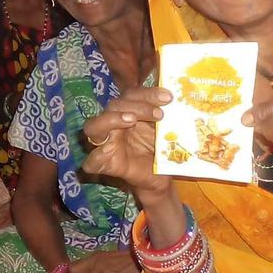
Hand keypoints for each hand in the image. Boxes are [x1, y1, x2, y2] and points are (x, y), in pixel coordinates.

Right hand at [82, 87, 174, 206]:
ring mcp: (106, 144)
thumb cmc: (160, 150)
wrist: (161, 178)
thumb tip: (180, 97)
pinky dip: (97, 156)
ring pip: (93, 126)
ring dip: (111, 119)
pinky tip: (108, 151)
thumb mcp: (166, 131)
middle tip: (159, 115)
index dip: (148, 93)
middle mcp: (114, 125)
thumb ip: (167, 116)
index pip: (130, 95)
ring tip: (131, 120)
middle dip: (136, 106)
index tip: (168, 98)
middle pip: (113, 105)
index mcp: (127, 112)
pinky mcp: (106, 165)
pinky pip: (91, 161)